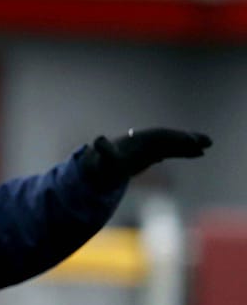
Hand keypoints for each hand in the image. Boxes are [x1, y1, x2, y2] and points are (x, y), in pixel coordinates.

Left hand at [80, 127, 211, 188]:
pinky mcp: (151, 155)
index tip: (189, 143)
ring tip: (206, 147)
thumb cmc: (102, 165)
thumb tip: (98, 140)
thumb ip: (104, 150)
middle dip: (187, 139)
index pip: (161, 136)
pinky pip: (171, 151)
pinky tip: (197, 154)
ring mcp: (149, 148)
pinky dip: (183, 152)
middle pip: (170, 138)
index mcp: (139, 140)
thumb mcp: (104, 159)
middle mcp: (146, 141)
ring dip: (189, 145)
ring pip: (172, 144)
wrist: (98, 168)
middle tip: (207, 143)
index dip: (175, 139)